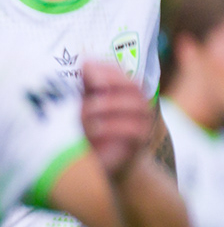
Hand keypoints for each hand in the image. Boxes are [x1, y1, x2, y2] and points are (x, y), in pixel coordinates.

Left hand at [81, 61, 154, 176]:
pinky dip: (111, 127)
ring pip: (135, 107)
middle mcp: (142, 108)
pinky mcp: (139, 144)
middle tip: (85, 95)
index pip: (127, 75)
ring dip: (106, 108)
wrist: (114, 165)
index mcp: (131, 96)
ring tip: (83, 114)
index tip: (86, 66)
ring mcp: (144, 125)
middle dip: (108, 87)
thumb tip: (85, 60)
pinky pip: (132, 131)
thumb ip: (90, 86)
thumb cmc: (101, 132)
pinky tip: (92, 130)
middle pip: (134, 88)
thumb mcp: (90, 105)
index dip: (109, 70)